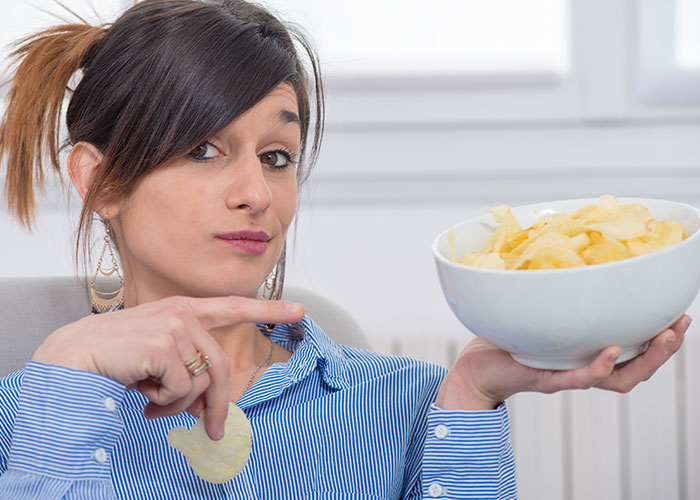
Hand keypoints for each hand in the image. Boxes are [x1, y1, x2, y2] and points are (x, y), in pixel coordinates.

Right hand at [31, 296, 304, 438]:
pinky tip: (142, 391)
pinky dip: (164, 401)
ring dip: (178, 404)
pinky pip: (182, 389)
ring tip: (152, 401)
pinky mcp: (165, 344)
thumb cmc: (115, 358)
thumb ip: (189, 371)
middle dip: (217, 405)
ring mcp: (175, 326)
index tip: (299, 311)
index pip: (233, 307)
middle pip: (221, 367)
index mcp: (184, 310)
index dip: (267, 311)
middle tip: (213, 430)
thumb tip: (210, 406)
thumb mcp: (159, 361)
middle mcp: (183, 313)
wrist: (71, 356)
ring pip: (201, 381)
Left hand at [435, 315, 690, 409]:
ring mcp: (568, 376)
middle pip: (638, 369)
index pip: (636, 351)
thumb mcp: (540, 310)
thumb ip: (561, 294)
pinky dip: (598, 367)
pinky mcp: (547, 379)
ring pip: (619, 378)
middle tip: (681, 326)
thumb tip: (576, 252)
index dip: (662, 339)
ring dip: (646, 360)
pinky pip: (579, 378)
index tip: (681, 314)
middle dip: (665, 350)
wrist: (474, 365)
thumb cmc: (507, 335)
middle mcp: (583, 368)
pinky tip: (612, 350)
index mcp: (588, 354)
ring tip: (665, 337)